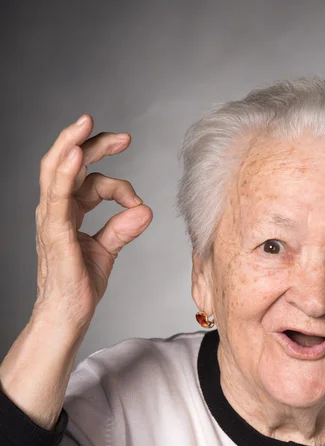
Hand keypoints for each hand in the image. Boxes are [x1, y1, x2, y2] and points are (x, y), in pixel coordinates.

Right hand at [33, 114, 152, 330]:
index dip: (117, 183)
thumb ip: (122, 228)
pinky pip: (57, 196)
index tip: (138, 199)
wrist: (68, 314)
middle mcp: (57, 209)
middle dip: (94, 145)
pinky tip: (76, 154)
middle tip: (123, 137)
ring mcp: (51, 218)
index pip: (89, 181)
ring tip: (87, 123)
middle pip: (70, 164)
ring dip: (72, 143)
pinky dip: (66, 173)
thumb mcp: (108, 250)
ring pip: (56, 170)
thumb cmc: (80, 284)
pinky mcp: (54, 231)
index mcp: (69, 211)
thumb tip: (145, 210)